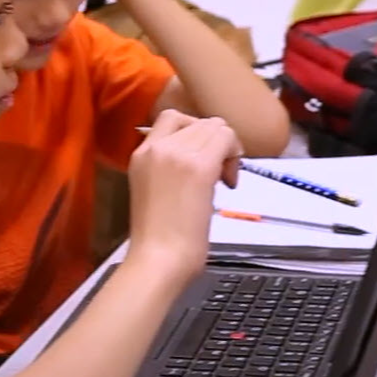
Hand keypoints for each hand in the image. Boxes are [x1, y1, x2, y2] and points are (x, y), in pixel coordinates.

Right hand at [125, 110, 242, 283]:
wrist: (157, 259)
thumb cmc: (157, 238)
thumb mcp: (153, 189)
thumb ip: (169, 167)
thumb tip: (201, 158)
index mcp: (141, 153)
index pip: (173, 117)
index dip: (195, 131)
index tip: (201, 158)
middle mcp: (157, 146)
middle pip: (201, 121)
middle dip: (216, 143)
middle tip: (220, 175)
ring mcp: (178, 154)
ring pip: (217, 127)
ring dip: (227, 149)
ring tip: (223, 180)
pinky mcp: (199, 167)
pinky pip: (227, 140)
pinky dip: (235, 156)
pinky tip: (229, 182)